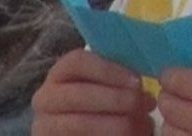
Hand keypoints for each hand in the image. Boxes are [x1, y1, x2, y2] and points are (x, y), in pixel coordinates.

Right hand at [30, 48, 155, 135]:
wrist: (94, 130)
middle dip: (113, 99)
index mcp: (61, 74)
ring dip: (110, 125)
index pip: (77, 62)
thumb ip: (125, 85)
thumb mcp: (113, 90)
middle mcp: (46, 97)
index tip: (137, 81)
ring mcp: (44, 124)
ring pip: (77, 123)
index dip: (107, 70)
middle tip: (139, 104)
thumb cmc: (107, 106)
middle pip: (77, 94)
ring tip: (133, 127)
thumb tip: (147, 97)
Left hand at [156, 67, 191, 135]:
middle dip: (168, 101)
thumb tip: (181, 75)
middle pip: (172, 108)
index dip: (172, 78)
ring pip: (170, 132)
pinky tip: (190, 133)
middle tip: (171, 98)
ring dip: (171, 125)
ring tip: (182, 122)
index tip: (170, 77)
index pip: (187, 82)